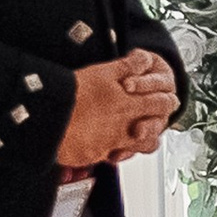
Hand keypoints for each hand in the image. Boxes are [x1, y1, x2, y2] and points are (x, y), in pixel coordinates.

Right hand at [59, 53, 176, 169]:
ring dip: (140, 141)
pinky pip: (112, 156)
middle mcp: (123, 127)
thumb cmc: (73, 94)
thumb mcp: (102, 72)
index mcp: (128, 105)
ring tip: (138, 134)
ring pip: (136, 147)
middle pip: (152, 130)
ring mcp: (110, 144)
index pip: (158, 104)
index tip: (169, 99)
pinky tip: (111, 146)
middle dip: (158, 123)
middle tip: (159, 119)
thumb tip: (144, 60)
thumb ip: (127, 66)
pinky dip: (116, 152)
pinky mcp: (94, 155)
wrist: (48, 119)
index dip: (166, 101)